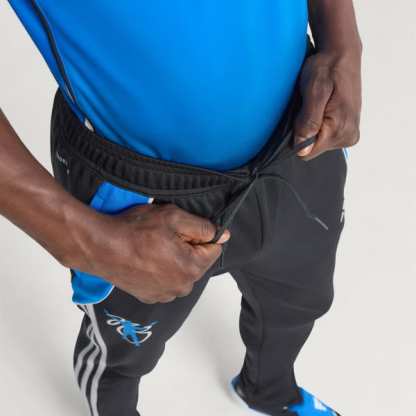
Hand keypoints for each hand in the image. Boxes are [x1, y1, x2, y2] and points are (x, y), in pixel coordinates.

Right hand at [69, 203, 229, 303]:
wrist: (101, 248)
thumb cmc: (135, 231)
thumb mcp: (174, 218)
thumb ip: (203, 226)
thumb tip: (222, 235)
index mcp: (192, 268)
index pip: (214, 248)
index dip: (200, 234)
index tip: (182, 228)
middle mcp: (182, 287)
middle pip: (197, 261)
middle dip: (187, 247)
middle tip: (164, 235)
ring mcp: (165, 294)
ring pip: (181, 271)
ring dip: (173, 259)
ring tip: (152, 247)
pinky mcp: (150, 296)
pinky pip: (165, 280)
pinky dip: (160, 270)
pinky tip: (145, 259)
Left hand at [294, 49, 361, 159]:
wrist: (342, 54)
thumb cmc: (326, 68)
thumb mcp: (314, 91)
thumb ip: (308, 121)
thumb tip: (302, 149)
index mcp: (340, 129)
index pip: (306, 152)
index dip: (297, 138)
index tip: (299, 117)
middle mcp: (348, 135)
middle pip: (312, 148)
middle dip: (305, 131)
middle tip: (308, 107)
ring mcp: (350, 133)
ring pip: (318, 142)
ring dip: (312, 126)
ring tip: (316, 105)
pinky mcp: (348, 129)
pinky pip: (325, 136)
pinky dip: (319, 124)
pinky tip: (322, 108)